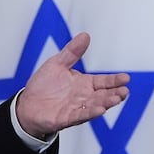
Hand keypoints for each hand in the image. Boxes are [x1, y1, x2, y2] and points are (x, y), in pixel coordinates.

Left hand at [14, 32, 128, 138]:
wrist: (27, 104)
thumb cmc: (43, 85)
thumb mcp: (57, 63)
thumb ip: (72, 52)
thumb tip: (85, 36)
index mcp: (83, 83)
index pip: (103, 82)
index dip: (114, 80)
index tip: (126, 78)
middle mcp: (83, 97)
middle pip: (103, 95)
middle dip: (115, 93)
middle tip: (125, 90)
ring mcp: (76, 108)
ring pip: (95, 105)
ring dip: (106, 102)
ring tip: (116, 98)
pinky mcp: (66, 118)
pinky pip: (80, 115)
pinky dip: (90, 113)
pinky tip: (100, 110)